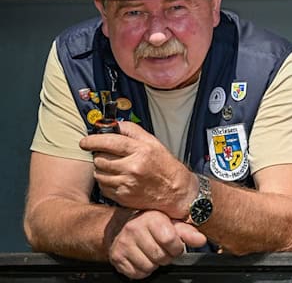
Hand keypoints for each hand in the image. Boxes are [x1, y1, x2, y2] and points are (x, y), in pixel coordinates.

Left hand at [80, 120, 195, 218]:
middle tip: (106, 155)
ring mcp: (127, 183)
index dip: (93, 141)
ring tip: (114, 168)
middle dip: (99, 155)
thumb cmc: (164, 165)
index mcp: (141, 150)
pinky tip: (117, 179)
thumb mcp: (153, 142)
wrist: (175, 191)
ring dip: (101, 169)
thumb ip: (132, 131)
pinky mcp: (122, 196)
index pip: (110, 142)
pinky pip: (103, 187)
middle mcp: (133, 167)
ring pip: (98, 173)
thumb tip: (112, 124)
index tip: (85, 142)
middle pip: (100, 158)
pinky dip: (106, 182)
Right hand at [105, 209, 206, 279]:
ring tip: (153, 253)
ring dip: (155, 264)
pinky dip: (143, 270)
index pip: (169, 240)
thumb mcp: (171, 222)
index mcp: (151, 218)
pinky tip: (143, 258)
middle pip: (160, 256)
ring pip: (149, 267)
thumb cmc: (151, 223)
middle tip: (163, 249)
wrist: (121, 225)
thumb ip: (187, 232)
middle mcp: (134, 229)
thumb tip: (201, 240)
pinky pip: (137, 274)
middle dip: (167, 256)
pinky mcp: (117, 257)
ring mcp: (123, 244)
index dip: (177, 247)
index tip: (175, 245)